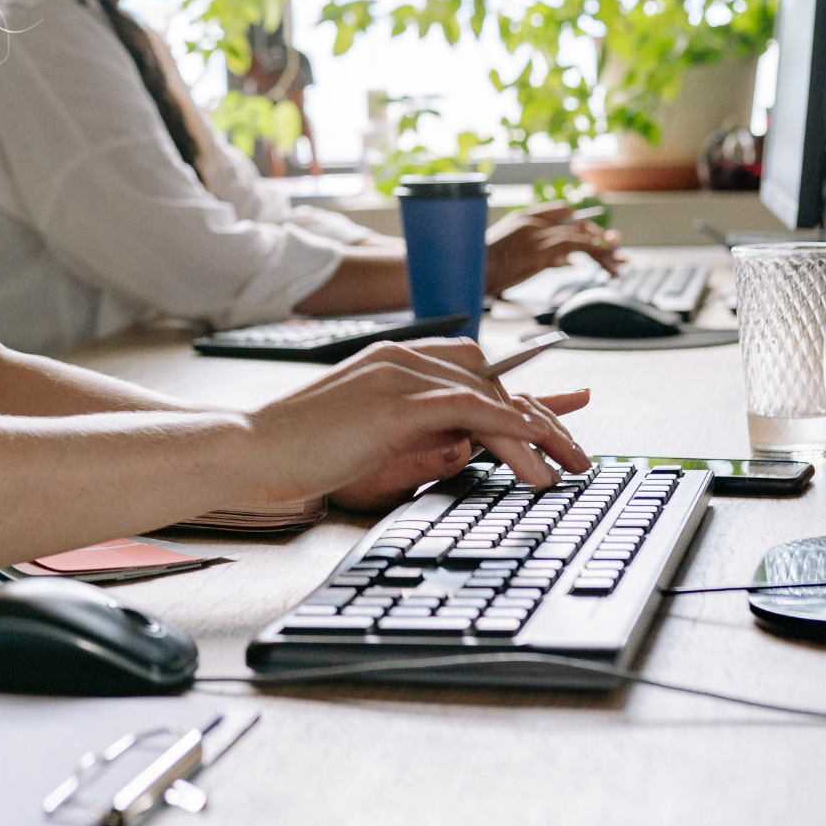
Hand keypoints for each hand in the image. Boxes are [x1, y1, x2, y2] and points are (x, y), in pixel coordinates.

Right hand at [246, 335, 591, 507]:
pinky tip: (536, 456)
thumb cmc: (294, 450)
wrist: (249, 448)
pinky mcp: (395, 403)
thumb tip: (456, 448)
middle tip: (576, 454)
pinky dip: (511, 430)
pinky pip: (471, 410)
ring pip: (490, 395)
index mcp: (392, 360)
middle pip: (493, 380)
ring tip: (570, 467)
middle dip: (542, 416)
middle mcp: (401, 358)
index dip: (520, 392)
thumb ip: (410, 431)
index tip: (557, 420)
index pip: (473, 366)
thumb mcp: (363, 434)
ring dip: (539, 431)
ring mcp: (398, 376)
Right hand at [485, 206, 621, 296]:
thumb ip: (540, 255)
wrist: (466, 271)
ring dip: (600, 248)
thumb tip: (565, 261)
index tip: (596, 234)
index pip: (561, 210)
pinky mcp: (538, 252)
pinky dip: (592, 250)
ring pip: (578, 235)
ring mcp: (535, 236)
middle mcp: (532, 223)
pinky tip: (604, 258)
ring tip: (616, 261)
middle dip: (598, 236)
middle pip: (574, 224)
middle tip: (615, 248)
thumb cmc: (482, 267)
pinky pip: (573, 246)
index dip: (581, 222)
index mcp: (523, 218)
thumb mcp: (511, 254)